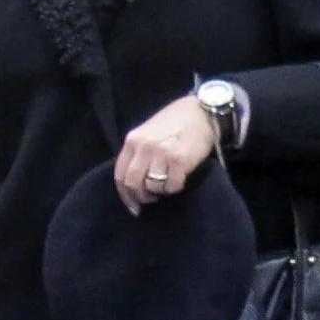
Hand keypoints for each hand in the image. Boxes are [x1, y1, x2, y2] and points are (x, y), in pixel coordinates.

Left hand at [111, 94, 219, 210]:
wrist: (200, 112)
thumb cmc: (174, 124)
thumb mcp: (148, 134)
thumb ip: (138, 153)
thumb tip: (133, 182)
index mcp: (133, 140)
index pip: (120, 175)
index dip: (125, 195)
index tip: (133, 206)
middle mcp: (144, 147)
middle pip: (133, 183)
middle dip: (142, 197)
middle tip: (151, 199)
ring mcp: (162, 153)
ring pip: (153, 186)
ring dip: (160, 191)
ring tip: (168, 183)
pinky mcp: (180, 159)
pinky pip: (172, 185)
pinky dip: (175, 187)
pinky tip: (180, 178)